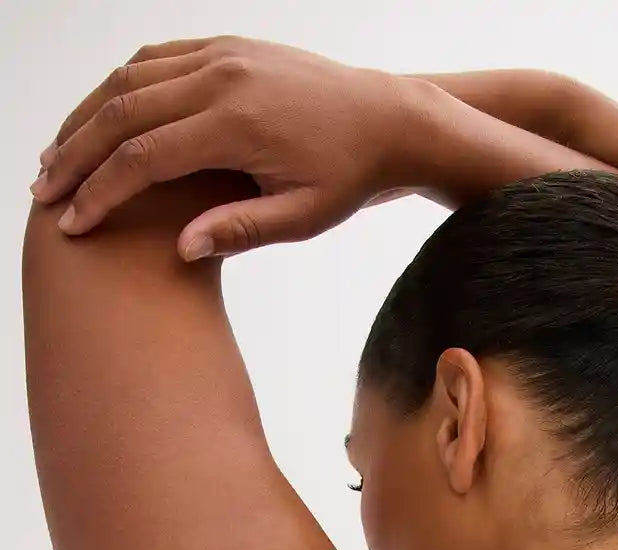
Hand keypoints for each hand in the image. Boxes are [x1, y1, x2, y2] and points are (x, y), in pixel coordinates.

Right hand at [30, 37, 416, 258]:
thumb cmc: (348, 177)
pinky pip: (155, 58)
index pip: (144, 157)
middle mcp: (221, 76)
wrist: (387, 119)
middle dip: (76, 154)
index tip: (73, 222)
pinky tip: (98, 118)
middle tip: (44, 191)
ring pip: (129, 77)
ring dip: (87, 116)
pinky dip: (118, 87)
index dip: (100, 192)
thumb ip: (241, 230)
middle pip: (121, 111)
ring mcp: (221, 53)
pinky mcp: (225, 45)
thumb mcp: (302, 217)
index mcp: (236, 124)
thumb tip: (182, 249)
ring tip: (58, 156)